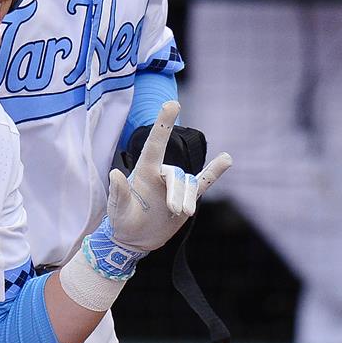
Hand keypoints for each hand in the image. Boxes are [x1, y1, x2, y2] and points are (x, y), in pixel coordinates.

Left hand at [99, 100, 232, 257]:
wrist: (135, 239)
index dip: (163, 123)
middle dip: (177, 194)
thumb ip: (119, 193)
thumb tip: (114, 173)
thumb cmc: (122, 221)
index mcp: (143, 171)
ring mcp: (175, 185)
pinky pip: (204, 182)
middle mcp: (161, 173)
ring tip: (182, 214)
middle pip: (176, 175)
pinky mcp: (187, 198)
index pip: (155, 143)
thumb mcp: (117, 210)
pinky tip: (226, 159)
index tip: (172, 103)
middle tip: (175, 212)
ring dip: (188, 200)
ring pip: (189, 186)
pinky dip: (215, 171)